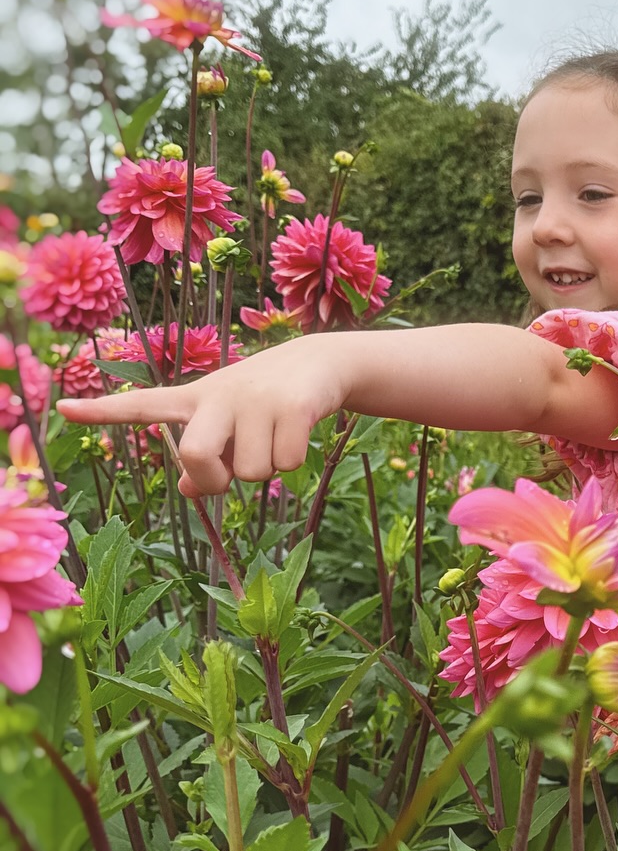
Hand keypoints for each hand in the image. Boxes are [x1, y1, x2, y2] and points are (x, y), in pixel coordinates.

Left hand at [59, 340, 346, 496]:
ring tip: (275, 436)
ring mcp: (256, 399)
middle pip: (194, 456)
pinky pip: (286, 464)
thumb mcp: (229, 423)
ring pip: (251, 472)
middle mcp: (219, 395)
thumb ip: (205, 457)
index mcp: (196, 399)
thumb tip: (184, 489)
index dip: (104, 410)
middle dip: (214, 480)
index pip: (143, 405)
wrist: (322, 361)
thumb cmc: (265, 401)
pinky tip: (297, 432)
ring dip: (267, 469)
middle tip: (230, 475)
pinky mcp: (292, 406)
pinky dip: (294, 461)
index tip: (63, 408)